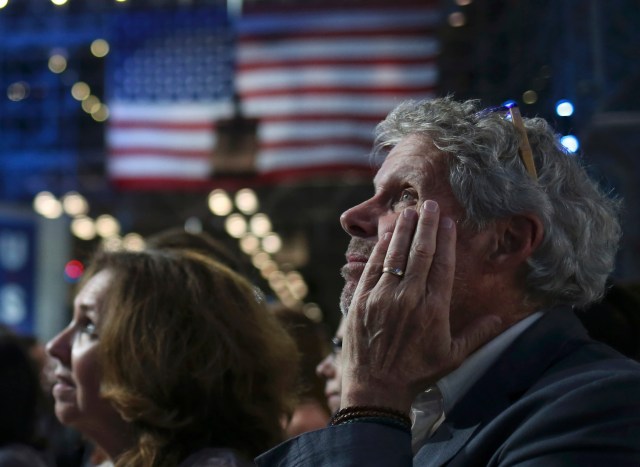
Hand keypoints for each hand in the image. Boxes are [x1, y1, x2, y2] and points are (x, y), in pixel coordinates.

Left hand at [341, 200, 501, 412]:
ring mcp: (383, 297)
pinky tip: (388, 235)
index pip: (442, 265)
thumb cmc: (416, 373)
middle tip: (430, 204)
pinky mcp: (362, 300)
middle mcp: (409, 298)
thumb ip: (477, 334)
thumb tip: (500, 318)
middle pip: (420, 253)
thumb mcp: (452, 356)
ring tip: (410, 212)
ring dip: (403, 230)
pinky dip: (381, 249)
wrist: (376, 387)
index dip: (446, 240)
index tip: (448, 222)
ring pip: (396, 255)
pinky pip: (374, 267)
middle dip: (426, 225)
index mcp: (434, 310)